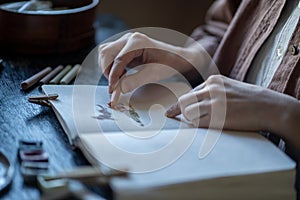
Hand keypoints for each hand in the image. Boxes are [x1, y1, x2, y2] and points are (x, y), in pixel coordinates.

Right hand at [98, 32, 205, 106]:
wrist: (178, 59)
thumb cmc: (169, 64)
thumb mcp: (153, 74)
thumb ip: (135, 81)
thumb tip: (119, 89)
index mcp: (137, 42)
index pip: (117, 60)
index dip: (113, 77)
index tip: (112, 90)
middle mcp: (130, 39)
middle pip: (106, 52)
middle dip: (106, 70)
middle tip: (114, 85)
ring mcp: (127, 42)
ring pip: (106, 53)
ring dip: (107, 68)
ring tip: (119, 79)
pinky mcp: (126, 48)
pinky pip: (111, 56)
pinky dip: (111, 67)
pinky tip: (122, 74)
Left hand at [166, 75, 299, 146]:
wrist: (269, 107)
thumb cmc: (249, 99)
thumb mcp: (229, 87)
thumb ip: (212, 91)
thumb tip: (195, 102)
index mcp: (213, 81)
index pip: (190, 94)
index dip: (180, 106)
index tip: (169, 113)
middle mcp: (211, 89)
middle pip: (184, 102)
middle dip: (179, 112)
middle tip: (175, 118)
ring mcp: (214, 103)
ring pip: (188, 113)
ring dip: (191, 120)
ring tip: (204, 122)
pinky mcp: (217, 117)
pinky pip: (198, 123)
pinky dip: (198, 126)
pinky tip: (208, 126)